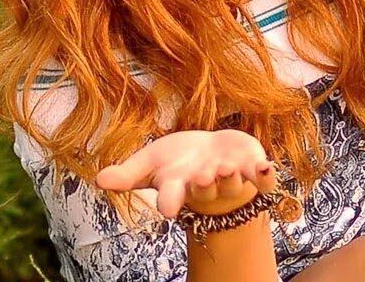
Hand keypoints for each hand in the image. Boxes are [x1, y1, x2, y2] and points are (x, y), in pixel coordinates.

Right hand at [94, 129, 280, 217]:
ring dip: (231, 178)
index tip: (167, 208)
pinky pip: (263, 180)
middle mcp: (207, 186)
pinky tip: (267, 168)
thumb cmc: (178, 162)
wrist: (211, 155)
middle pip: (205, 190)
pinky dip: (267, 176)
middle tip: (203, 177)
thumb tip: (98, 180)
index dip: (170, 202)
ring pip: (232, 183)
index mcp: (180, 186)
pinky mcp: (253, 169)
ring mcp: (232, 179)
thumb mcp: (150, 164)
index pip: (172, 197)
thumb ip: (128, 174)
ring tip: (225, 168)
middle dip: (205, 185)